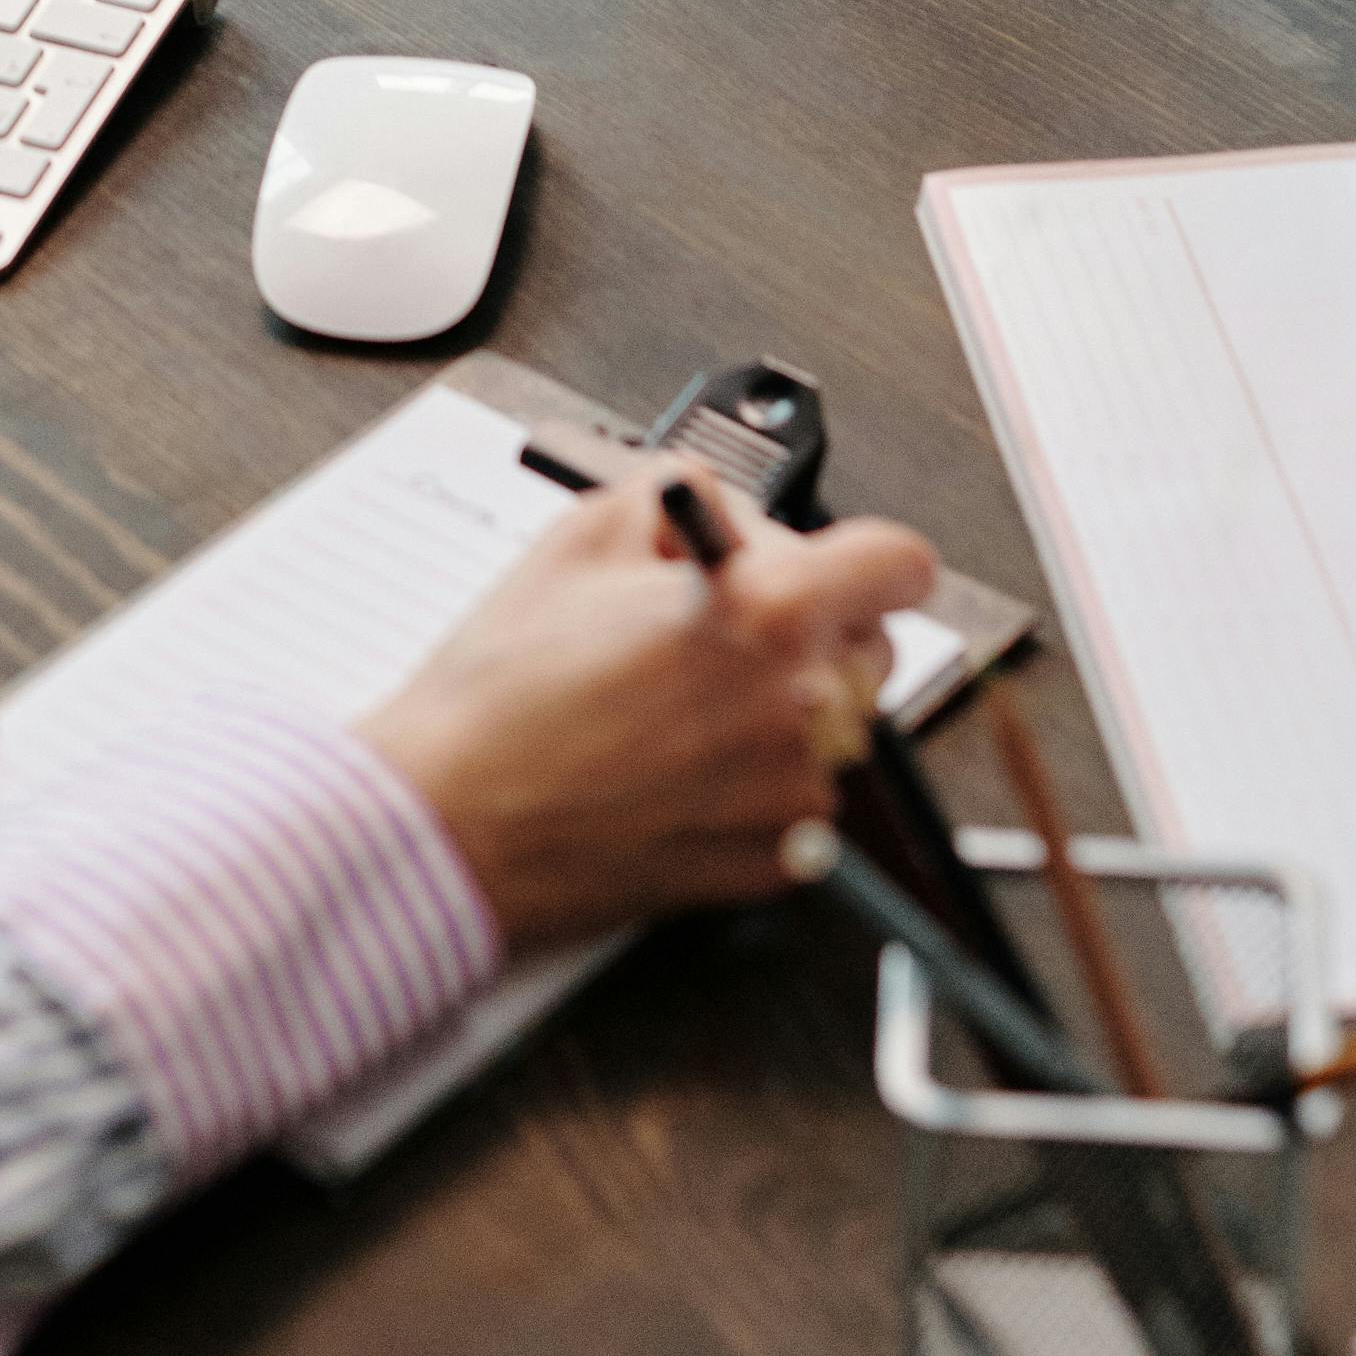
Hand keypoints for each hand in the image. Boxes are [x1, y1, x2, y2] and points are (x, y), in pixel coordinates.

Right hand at [362, 480, 935, 957]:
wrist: (455, 818)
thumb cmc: (504, 692)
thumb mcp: (582, 534)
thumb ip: (683, 495)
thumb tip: (723, 511)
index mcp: (767, 612)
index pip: (900, 564)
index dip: (863, 554)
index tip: (837, 564)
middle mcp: (805, 706)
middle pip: (868, 643)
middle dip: (804, 627)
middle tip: (711, 630)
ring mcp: (797, 793)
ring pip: (834, 723)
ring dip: (779, 705)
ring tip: (673, 705)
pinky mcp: (779, 860)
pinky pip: (802, 797)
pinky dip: (756, 778)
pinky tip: (673, 765)